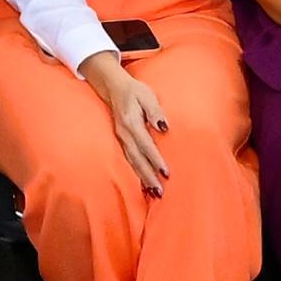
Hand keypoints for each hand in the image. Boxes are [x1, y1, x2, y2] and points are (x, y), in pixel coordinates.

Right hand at [81, 51, 174, 194]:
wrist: (113, 87)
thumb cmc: (134, 91)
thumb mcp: (147, 95)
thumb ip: (155, 111)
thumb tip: (163, 126)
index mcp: (131, 123)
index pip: (145, 145)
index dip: (155, 159)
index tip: (166, 173)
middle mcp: (124, 134)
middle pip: (137, 159)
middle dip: (149, 176)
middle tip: (160, 192)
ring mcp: (121, 139)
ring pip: (132, 162)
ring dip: (142, 178)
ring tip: (154, 192)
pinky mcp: (122, 141)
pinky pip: (128, 160)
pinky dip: (136, 173)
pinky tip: (143, 184)